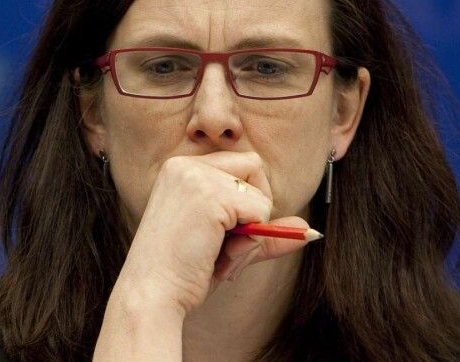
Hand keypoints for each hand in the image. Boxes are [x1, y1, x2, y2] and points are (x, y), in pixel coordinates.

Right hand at [112, 151, 312, 316]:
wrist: (152, 294)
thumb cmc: (181, 273)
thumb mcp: (223, 245)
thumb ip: (261, 232)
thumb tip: (306, 229)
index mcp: (179, 169)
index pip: (239, 165)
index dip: (246, 200)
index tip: (223, 233)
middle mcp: (184, 165)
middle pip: (254, 166)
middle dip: (255, 207)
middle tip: (228, 243)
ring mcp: (195, 177)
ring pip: (260, 191)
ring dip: (252, 229)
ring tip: (220, 254)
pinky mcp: (209, 195)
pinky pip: (261, 211)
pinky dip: (252, 239)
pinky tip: (219, 255)